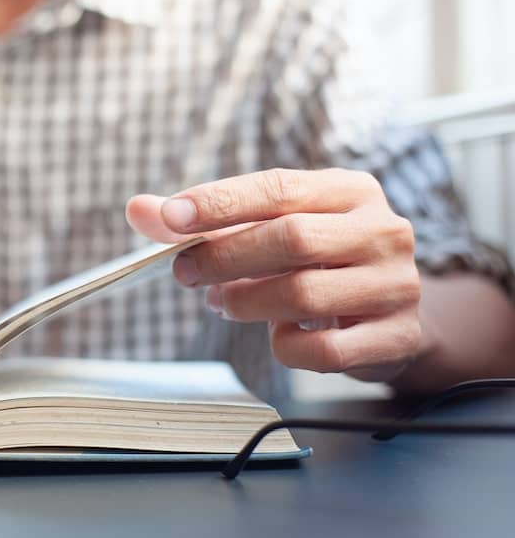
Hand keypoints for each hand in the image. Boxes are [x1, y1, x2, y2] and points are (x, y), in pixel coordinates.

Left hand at [126, 168, 421, 381]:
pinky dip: (284, 347)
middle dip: (224, 257)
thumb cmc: (317, 263)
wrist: (390, 315)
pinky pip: (323, 350)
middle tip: (185, 272)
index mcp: (350, 191)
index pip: (278, 188)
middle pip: (291, 238)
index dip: (220, 202)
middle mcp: (383, 231)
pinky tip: (278, 335)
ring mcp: (396, 285)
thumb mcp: (271, 230)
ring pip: (304, 295)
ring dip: (247, 302)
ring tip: (223, 303)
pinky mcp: (398, 337)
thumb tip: (139, 209)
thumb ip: (206, 222)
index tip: (170, 217)